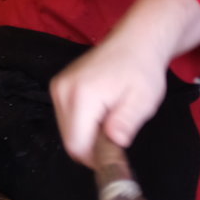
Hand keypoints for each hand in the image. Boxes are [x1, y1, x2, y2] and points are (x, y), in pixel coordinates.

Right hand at [49, 36, 168, 164]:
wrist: (135, 41)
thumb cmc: (142, 70)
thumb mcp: (142, 100)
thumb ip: (125, 123)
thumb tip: (113, 145)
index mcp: (81, 95)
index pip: (76, 145)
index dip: (95, 159)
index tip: (116, 156)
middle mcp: (62, 91)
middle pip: (69, 140)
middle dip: (92, 147)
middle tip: (117, 138)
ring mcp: (57, 87)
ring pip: (67, 132)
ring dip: (88, 136)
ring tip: (111, 121)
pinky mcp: (58, 87)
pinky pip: (66, 119)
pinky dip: (83, 125)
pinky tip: (101, 113)